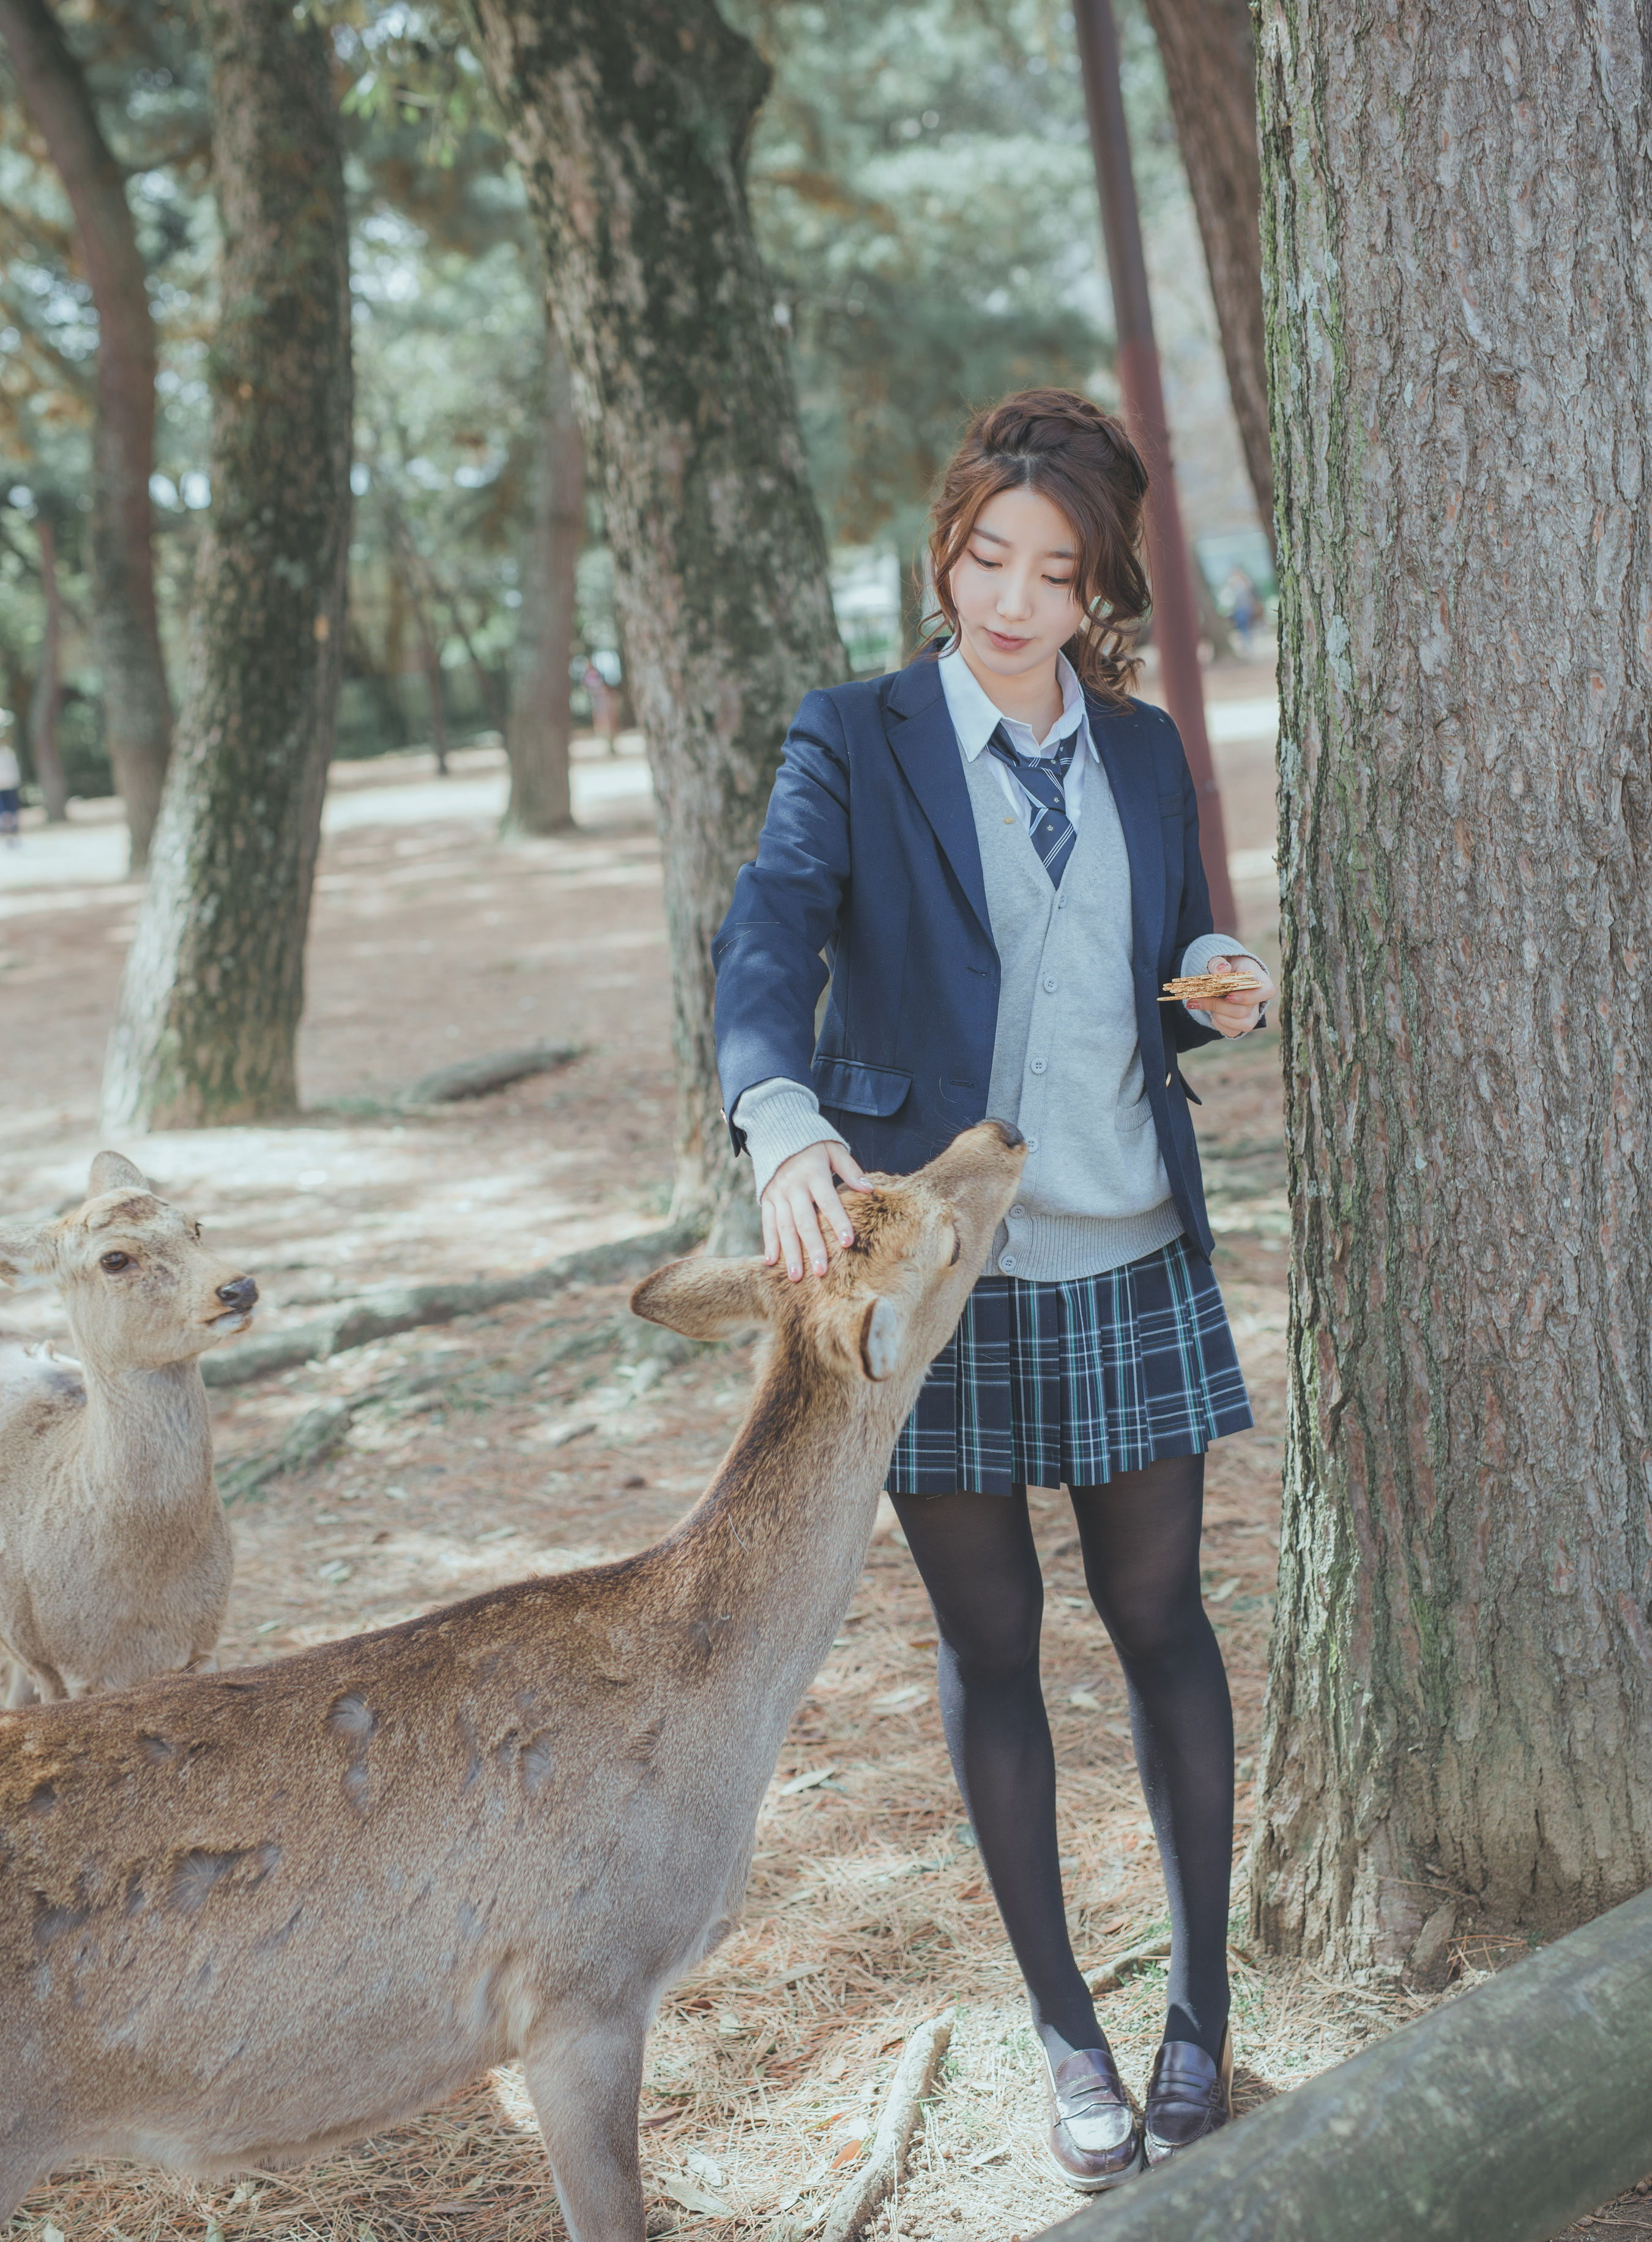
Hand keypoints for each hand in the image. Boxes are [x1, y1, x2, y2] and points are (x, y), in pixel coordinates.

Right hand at [761, 1139, 868, 1280]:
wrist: (777, 1131)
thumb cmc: (813, 1144)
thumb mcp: (834, 1149)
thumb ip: (850, 1169)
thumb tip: (869, 1189)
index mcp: (813, 1173)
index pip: (828, 1201)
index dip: (838, 1221)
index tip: (848, 1242)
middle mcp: (793, 1186)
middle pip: (804, 1221)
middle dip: (813, 1247)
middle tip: (822, 1271)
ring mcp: (777, 1194)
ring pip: (784, 1227)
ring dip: (790, 1253)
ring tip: (796, 1276)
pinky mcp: (766, 1199)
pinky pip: (767, 1223)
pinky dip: (768, 1243)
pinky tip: (771, 1262)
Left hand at [1197, 954, 1276, 1037]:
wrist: (1221, 977)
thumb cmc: (1223, 965)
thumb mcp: (1219, 958)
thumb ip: (1218, 962)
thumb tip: (1221, 969)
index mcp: (1259, 980)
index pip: (1266, 991)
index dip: (1249, 997)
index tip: (1228, 996)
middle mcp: (1258, 1000)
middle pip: (1244, 1011)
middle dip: (1218, 1006)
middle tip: (1197, 998)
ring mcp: (1252, 1015)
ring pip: (1240, 1025)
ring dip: (1217, 1015)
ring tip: (1203, 1003)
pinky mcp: (1241, 1025)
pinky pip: (1231, 1032)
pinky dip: (1217, 1023)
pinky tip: (1210, 1011)